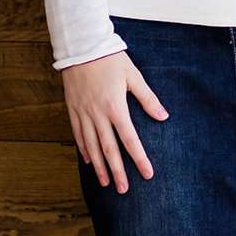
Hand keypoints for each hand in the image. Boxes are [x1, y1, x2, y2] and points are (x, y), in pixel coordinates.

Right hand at [62, 51, 168, 193]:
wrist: (81, 45)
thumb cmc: (110, 58)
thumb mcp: (133, 76)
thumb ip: (148, 99)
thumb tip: (163, 116)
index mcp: (115, 107)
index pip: (130, 139)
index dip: (139, 159)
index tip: (147, 174)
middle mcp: (97, 114)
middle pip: (109, 149)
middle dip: (117, 171)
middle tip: (124, 190)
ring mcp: (83, 113)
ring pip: (91, 146)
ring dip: (99, 166)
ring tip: (106, 183)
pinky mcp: (72, 109)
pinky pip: (77, 134)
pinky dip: (84, 150)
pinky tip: (89, 161)